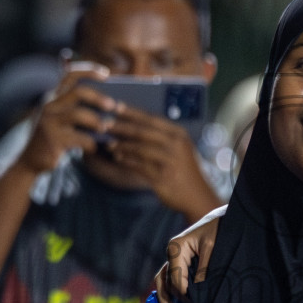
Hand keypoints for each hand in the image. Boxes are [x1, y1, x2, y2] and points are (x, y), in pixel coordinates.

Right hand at [18, 64, 113, 173]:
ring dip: (97, 121)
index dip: (89, 70)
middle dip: (99, 97)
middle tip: (113, 105)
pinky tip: (94, 148)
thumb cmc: (54, 138)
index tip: (106, 74)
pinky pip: (80, 138)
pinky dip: (91, 143)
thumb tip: (109, 103)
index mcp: (51, 97)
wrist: (31, 161)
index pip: (70, 74)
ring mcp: (49, 122)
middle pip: (78, 92)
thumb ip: (77, 108)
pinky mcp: (54, 140)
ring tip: (105, 128)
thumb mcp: (62, 120)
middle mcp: (48, 105)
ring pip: (79, 114)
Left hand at [104, 106, 219, 219]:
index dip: (132, 112)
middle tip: (104, 124)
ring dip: (122, 145)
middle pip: (143, 132)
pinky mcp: (162, 178)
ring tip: (109, 143)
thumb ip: (162, 137)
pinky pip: (139, 166)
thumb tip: (133, 125)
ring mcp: (170, 162)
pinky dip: (127, 161)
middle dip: (122, 127)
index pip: (152, 119)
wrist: (198, 196)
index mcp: (179, 134)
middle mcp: (176, 146)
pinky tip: (117, 158)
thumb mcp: (179, 148)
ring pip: (140, 149)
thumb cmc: (184, 170)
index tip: (115, 106)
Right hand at [152, 206, 225, 302]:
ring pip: (164, 280)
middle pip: (166, 281)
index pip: (175, 278)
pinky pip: (170, 277)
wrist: (223, 218)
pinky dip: (170, 290)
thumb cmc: (219, 229)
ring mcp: (174, 257)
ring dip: (165, 297)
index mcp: (176, 247)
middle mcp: (172, 252)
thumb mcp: (213, 247)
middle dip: (171, 298)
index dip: (184, 294)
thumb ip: (204, 269)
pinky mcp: (180, 261)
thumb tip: (196, 291)